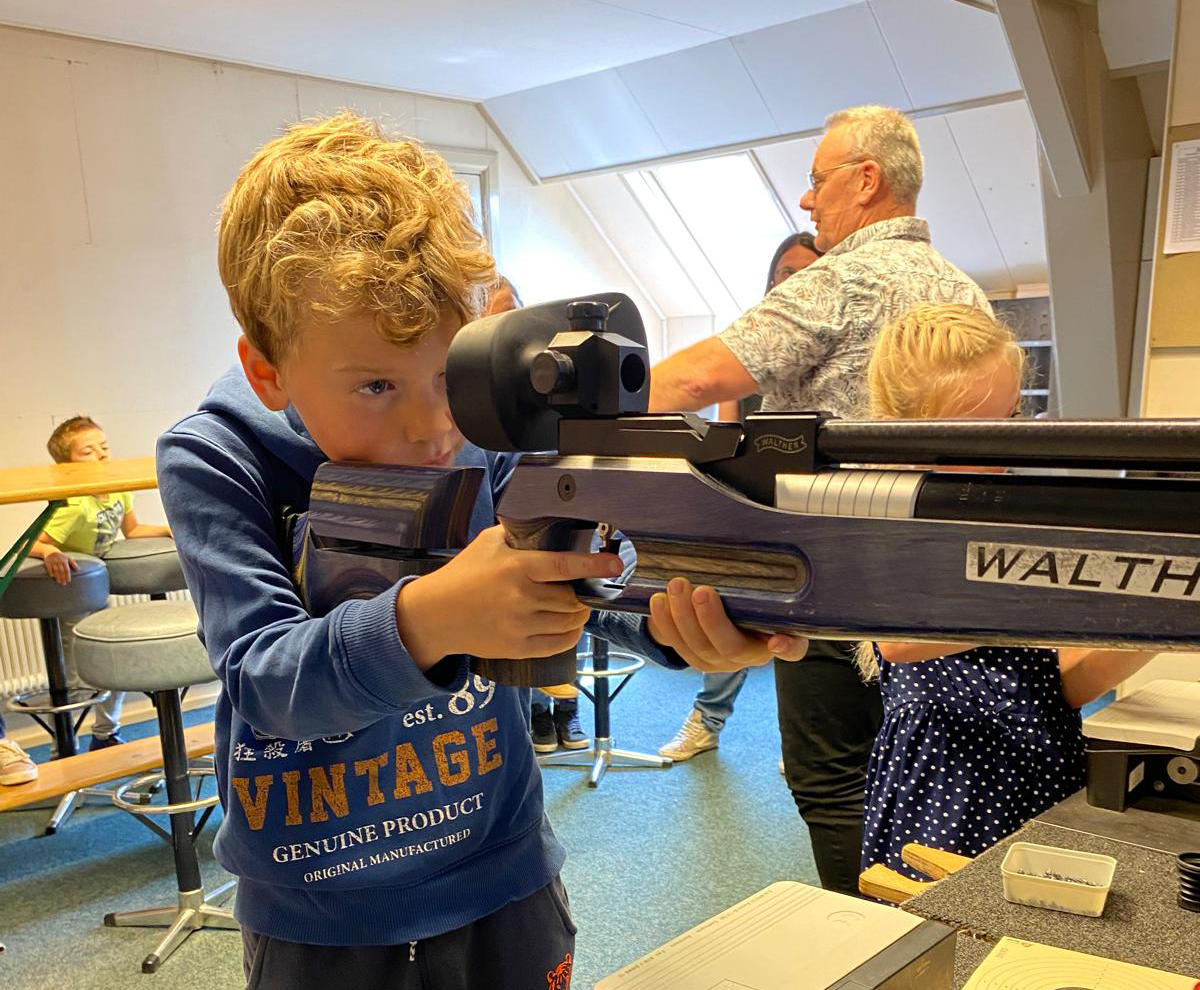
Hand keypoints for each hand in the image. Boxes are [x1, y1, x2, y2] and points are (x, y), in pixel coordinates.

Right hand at [43, 551, 77, 585]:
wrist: (51, 551)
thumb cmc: (61, 556)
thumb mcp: (68, 558)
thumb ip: (73, 564)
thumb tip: (78, 570)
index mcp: (64, 561)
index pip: (67, 569)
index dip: (68, 575)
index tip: (68, 581)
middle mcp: (59, 561)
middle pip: (61, 571)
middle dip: (63, 578)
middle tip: (64, 583)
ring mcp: (53, 562)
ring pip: (55, 570)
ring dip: (57, 576)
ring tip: (59, 582)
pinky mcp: (48, 562)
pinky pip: (49, 568)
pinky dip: (50, 572)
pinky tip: (52, 576)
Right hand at [396, 525, 623, 668]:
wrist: (435, 615)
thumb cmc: (464, 574)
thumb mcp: (488, 543)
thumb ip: (519, 534)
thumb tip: (550, 521)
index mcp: (516, 568)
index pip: (564, 566)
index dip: (594, 565)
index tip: (615, 563)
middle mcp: (520, 598)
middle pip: (572, 598)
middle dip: (583, 593)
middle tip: (585, 587)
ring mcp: (520, 626)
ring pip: (569, 622)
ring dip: (579, 613)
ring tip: (576, 604)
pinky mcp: (517, 648)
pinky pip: (559, 644)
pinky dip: (571, 634)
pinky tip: (569, 624)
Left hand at [648, 577, 807, 671]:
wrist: (722, 606)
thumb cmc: (750, 589)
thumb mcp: (762, 582)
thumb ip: (765, 570)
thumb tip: (758, 533)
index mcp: (780, 635)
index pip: (794, 648)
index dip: (788, 646)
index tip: (777, 639)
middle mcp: (752, 653)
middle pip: (732, 648)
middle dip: (712, 621)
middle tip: (701, 591)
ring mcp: (723, 660)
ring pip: (700, 650)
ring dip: (683, 618)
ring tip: (675, 586)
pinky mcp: (698, 659)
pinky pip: (679, 647)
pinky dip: (666, 624)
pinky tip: (659, 601)